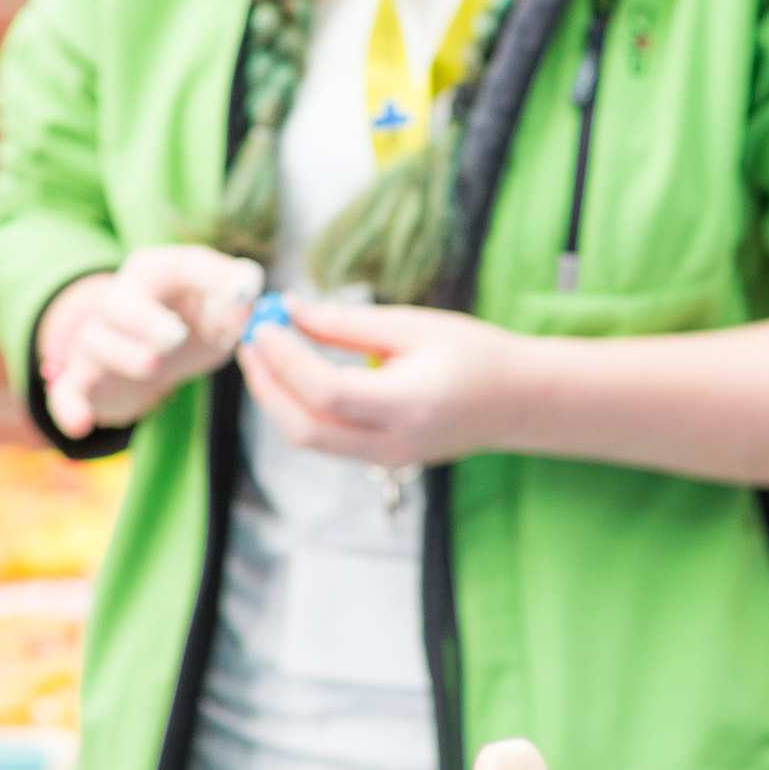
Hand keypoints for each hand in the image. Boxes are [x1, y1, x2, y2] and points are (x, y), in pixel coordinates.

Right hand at [36, 246, 260, 441]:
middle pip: (120, 301)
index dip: (212, 278)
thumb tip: (248, 294)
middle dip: (144, 318)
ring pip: (96, 342)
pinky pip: (66, 392)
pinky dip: (69, 407)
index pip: (184, 266)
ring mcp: (98, 340)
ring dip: (124, 356)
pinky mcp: (84, 380)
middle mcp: (121, 300)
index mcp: (160, 273)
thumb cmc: (193, 324)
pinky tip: (81, 425)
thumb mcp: (222, 312)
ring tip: (154, 367)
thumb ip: (238, 305)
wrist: (154, 358)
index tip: (242, 293)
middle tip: (175, 337)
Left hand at [237, 299, 520, 467]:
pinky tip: (292, 375)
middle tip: (249, 342)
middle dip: (266, 385)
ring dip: (277, 399)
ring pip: (309, 440)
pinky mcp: (382, 460)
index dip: (285, 359)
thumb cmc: (475, 354)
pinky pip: (325, 440)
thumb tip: (289, 310)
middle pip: (305, 429)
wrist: (518, 401)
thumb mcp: (414, 327)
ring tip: (264, 354)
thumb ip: (348, 324)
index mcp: (408, 405)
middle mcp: (394, 443)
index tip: (263, 323)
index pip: (326, 392)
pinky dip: (299, 409)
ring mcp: (388, 459)